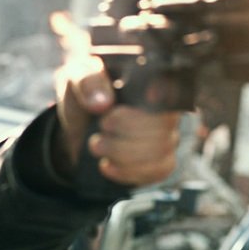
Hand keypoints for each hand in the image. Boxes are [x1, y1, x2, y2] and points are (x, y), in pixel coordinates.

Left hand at [55, 55, 180, 186]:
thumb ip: (88, 82)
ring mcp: (167, 134)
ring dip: (122, 154)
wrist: (76, 125)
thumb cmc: (83, 94)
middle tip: (102, 126)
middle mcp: (166, 106)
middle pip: (164, 127)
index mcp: (151, 78)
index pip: (172, 89)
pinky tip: (107, 165)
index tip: (146, 98)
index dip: (164, 96)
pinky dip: (128, 172)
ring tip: (97, 145)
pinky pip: (160, 170)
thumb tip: (103, 103)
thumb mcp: (77, 77)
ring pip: (161, 151)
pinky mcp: (161, 159)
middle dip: (126, 131)